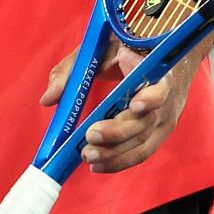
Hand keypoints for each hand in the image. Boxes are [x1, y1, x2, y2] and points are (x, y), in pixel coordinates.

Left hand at [41, 33, 212, 173]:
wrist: (163, 54)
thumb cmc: (124, 47)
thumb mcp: (98, 48)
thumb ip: (71, 70)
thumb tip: (47, 99)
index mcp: (153, 69)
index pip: (159, 85)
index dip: (150, 98)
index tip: (133, 106)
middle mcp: (165, 96)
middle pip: (146, 120)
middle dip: (118, 132)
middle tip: (91, 137)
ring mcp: (164, 116)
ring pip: (144, 141)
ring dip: (117, 153)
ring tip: (89, 157)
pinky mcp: (159, 131)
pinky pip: (143, 150)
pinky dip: (121, 160)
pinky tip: (99, 166)